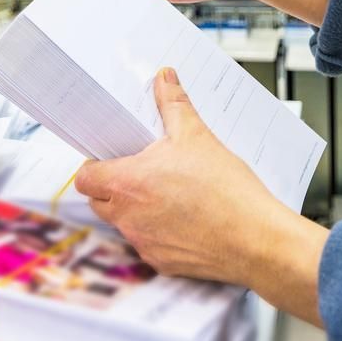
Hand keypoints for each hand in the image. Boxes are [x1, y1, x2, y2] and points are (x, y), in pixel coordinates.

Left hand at [75, 67, 328, 325]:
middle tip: (142, 171)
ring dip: (136, 208)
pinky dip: (159, 231)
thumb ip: (174, 104)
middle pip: (99, 201)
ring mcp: (143, 243)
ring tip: (171, 193)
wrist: (256, 239)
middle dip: (113, 186)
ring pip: (124, 223)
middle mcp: (128, 217)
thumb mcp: (198, 136)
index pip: (85, 177)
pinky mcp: (162, 262)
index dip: (95, 165)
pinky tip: (186, 218)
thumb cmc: (227, 191)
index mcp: (128, 182)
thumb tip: (164, 78)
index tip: (113, 157)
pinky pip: (148, 244)